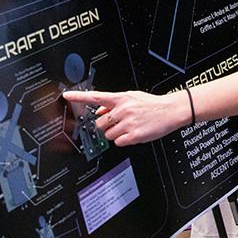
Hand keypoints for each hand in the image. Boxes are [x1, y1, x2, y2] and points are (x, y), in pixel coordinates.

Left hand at [63, 89, 188, 146]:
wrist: (171, 110)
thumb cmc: (152, 104)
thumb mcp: (133, 97)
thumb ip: (115, 104)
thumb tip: (99, 111)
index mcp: (121, 98)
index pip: (96, 97)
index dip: (79, 97)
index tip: (66, 96)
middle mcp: (123, 109)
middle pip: (100, 124)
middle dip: (107, 126)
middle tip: (119, 123)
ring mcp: (128, 122)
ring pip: (108, 135)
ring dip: (116, 134)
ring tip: (130, 127)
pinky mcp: (134, 135)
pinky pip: (118, 142)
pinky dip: (124, 140)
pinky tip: (133, 133)